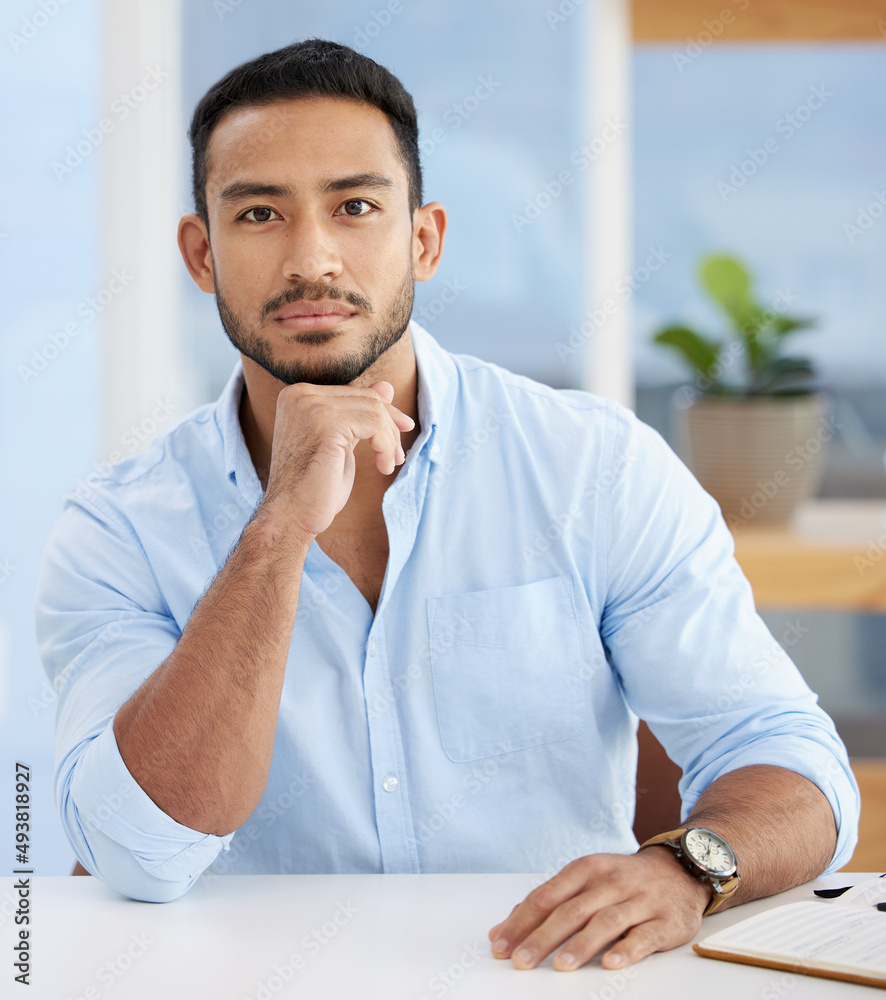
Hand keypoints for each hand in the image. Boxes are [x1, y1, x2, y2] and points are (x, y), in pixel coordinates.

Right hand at [262, 381, 414, 536]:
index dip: (383, 412)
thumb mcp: (341, 442)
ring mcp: (311, 406)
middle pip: (367, 397)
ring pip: (374, 409)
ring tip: (389, 464)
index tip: (401, 431)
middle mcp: (301, 394)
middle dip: (390, 426)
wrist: (290, 516)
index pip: (354, 392)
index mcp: (298, 395)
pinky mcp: (326, 422)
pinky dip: (386, 446)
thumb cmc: (313, 487)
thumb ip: (358, 413)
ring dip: (390, 440)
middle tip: (398, 456)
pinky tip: (384, 467)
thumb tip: (387, 387)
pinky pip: (374, 423)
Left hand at [488, 848, 709, 970]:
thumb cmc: (622, 881)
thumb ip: (548, 902)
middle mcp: (610, 882)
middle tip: (521, 961)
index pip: (546, 896)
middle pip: (571, 911)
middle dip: (542, 937)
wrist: (679, 871)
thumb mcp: (586, 881)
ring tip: (560, 966)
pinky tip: (611, 963)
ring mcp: (639, 900)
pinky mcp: (665, 921)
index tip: (500, 945)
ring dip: (581, 945)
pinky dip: (627, 949)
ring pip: (605, 922)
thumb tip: (504, 929)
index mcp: (586, 869)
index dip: (521, 921)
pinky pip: (644, 936)